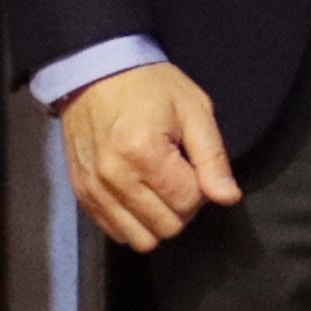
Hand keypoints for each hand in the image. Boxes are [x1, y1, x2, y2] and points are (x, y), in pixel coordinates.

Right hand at [56, 59, 248, 251]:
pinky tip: (138, 195)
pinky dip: (133, 222)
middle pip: (167, 227)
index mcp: (144, 151)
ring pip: (141, 239)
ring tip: (158, 188)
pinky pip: (115, 232)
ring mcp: (93, 188)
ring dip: (158, 220)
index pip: (188, 202)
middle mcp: (114, 176)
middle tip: (178, 176)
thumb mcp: (193, 109)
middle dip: (182, 207)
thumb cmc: (149, 86)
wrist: (94, 71)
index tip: (192, 164)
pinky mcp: (81, 193)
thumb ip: (212, 157)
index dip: (201, 188)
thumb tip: (228, 198)